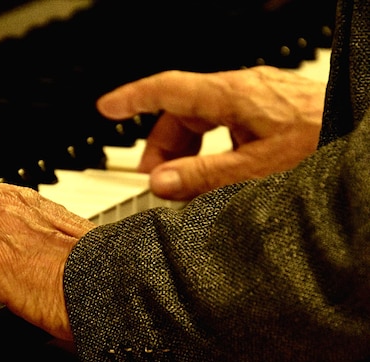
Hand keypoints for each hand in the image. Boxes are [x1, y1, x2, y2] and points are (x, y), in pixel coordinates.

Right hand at [97, 66, 324, 199]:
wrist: (362, 131)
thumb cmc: (325, 142)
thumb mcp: (257, 168)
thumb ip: (204, 175)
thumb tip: (161, 182)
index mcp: (233, 96)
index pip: (168, 88)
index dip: (132, 97)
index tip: (106, 108)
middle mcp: (241, 92)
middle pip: (182, 112)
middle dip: (163, 147)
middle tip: (159, 182)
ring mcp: (254, 102)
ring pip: (202, 122)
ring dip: (188, 152)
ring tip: (188, 184)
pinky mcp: (266, 114)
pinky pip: (224, 127)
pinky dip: (212, 150)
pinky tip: (219, 174)